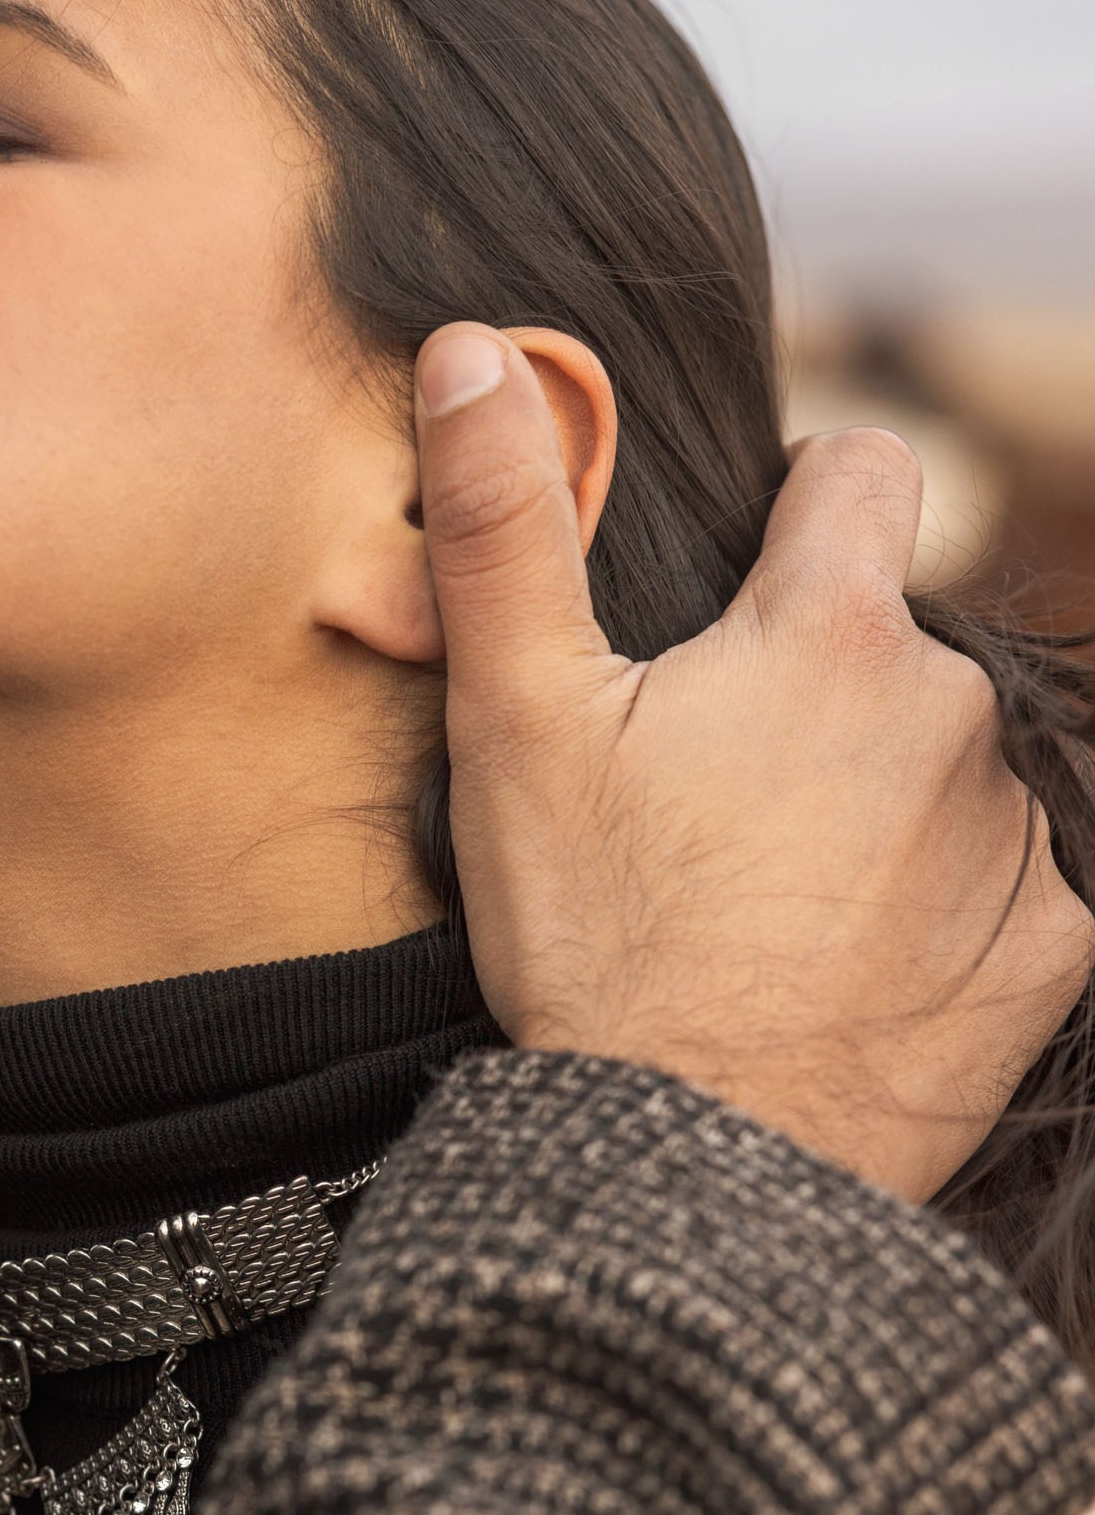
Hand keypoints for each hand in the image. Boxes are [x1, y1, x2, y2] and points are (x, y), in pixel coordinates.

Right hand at [414, 323, 1094, 1202]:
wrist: (691, 1165)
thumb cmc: (599, 939)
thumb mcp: (516, 722)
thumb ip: (505, 523)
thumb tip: (476, 350)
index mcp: (832, 634)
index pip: (861, 473)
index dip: (800, 501)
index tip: (745, 584)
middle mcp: (954, 714)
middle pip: (894, 648)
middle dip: (817, 695)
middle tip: (708, 805)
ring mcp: (1016, 837)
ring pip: (948, 771)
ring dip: (880, 806)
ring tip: (767, 907)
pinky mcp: (1052, 952)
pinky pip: (1014, 893)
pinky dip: (944, 917)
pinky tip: (848, 972)